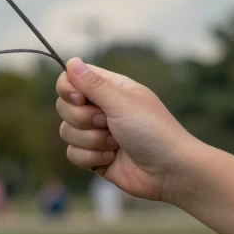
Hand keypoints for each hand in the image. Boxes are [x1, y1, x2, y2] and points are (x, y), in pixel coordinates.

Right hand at [55, 58, 192, 201]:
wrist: (169, 171)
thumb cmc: (153, 131)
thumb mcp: (123, 102)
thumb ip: (93, 84)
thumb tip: (72, 61)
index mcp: (109, 89)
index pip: (71, 79)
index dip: (68, 88)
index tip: (80, 99)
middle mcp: (100, 108)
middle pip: (64, 106)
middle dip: (83, 119)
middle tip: (107, 123)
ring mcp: (96, 134)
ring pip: (67, 131)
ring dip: (91, 140)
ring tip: (115, 144)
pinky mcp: (94, 156)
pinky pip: (72, 153)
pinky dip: (91, 157)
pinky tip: (111, 158)